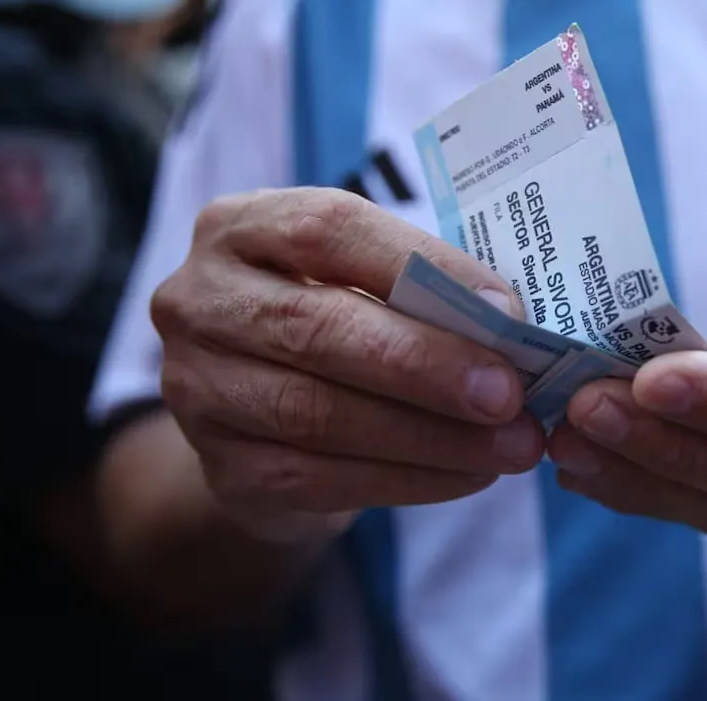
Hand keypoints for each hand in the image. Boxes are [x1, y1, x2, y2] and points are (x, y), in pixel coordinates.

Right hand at [152, 188, 544, 543]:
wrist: (265, 419)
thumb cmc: (338, 322)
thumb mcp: (364, 280)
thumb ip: (421, 287)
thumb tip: (508, 321)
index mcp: (241, 227)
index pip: (327, 230)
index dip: (419, 265)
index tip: (503, 307)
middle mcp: (201, 301)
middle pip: (317, 328)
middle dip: (427, 363)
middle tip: (508, 392)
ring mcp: (198, 389)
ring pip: (319, 414)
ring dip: (430, 435)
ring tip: (507, 444)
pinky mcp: (223, 467)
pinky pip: (322, 478)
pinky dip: (409, 479)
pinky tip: (468, 473)